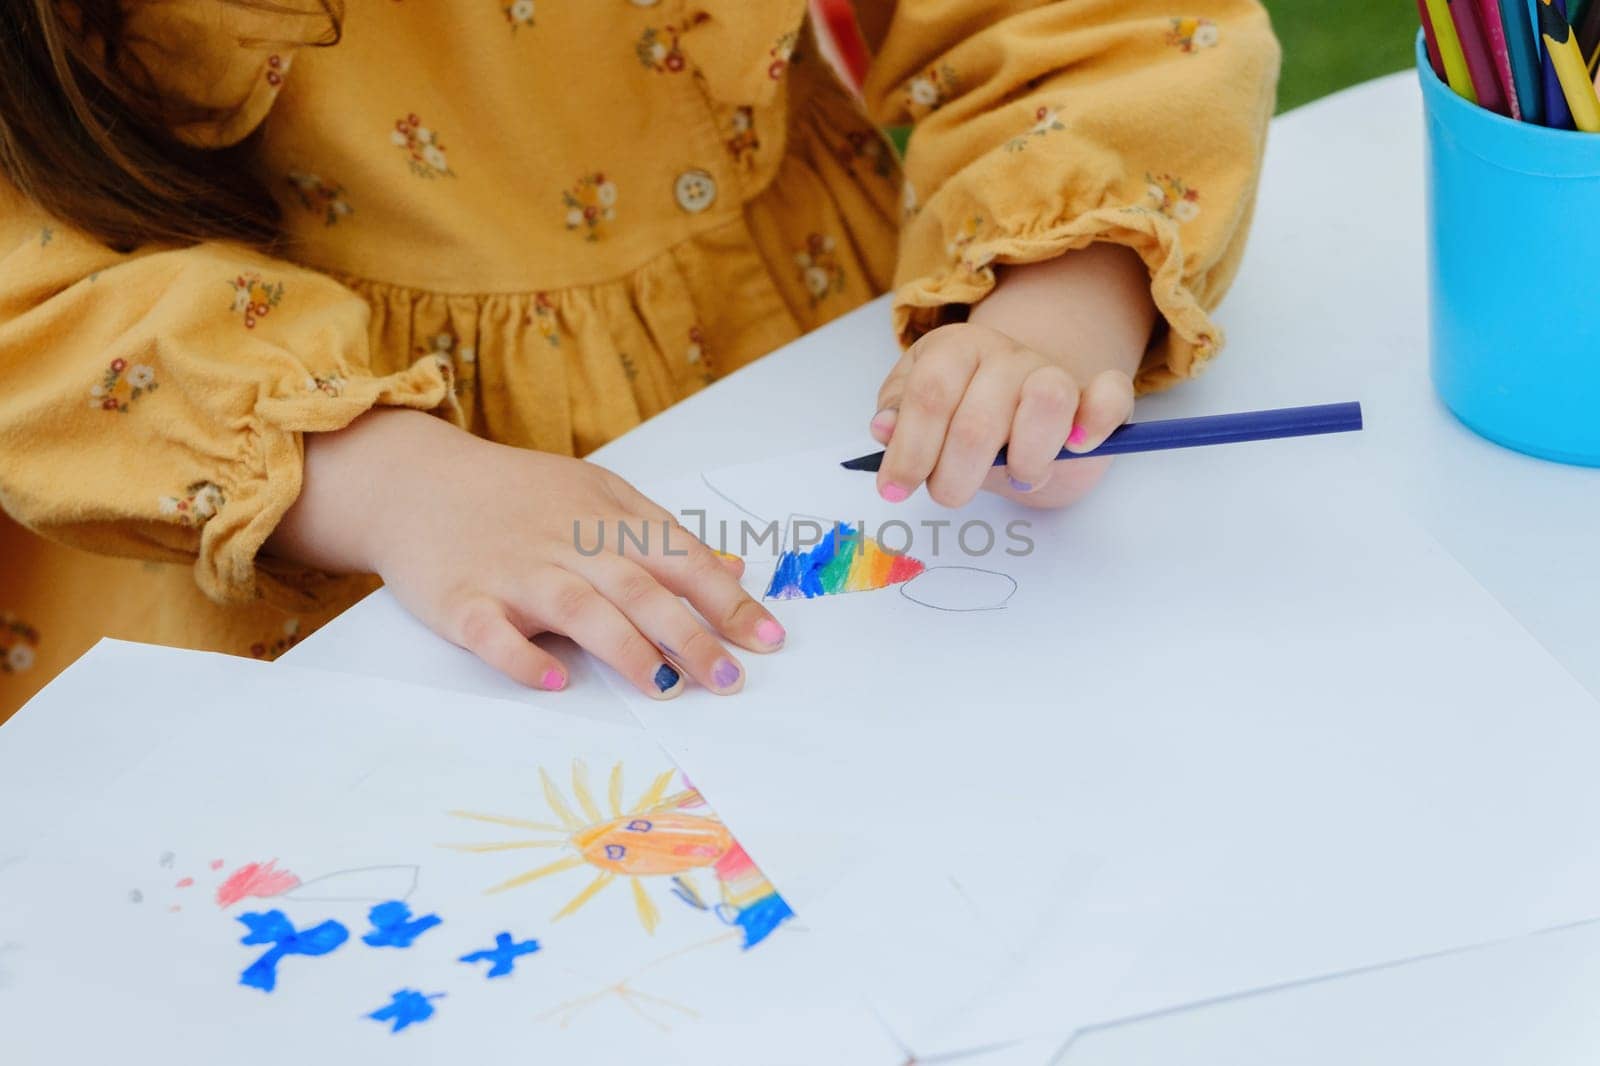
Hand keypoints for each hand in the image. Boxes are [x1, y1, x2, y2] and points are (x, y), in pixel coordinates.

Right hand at [268, 409, 784, 698]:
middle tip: (729, 681)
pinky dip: (524, 656)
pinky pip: (495, 632)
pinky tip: (554, 680)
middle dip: (691, 636)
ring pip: (580, 608)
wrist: (416, 480)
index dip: (728, 601)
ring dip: (625, 648)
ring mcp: (515, 572)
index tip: (768, 641)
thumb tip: (730, 568)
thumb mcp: (596, 495)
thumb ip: (660, 535)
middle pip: (640, 589)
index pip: (681, 560)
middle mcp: (568, 544)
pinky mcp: (463, 600)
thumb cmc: (517, 495)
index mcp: (606, 518)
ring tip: (664, 686)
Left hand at [870, 243, 1155, 509]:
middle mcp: (1005, 354)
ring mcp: (1054, 371)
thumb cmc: (960, 412)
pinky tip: (1077, 447)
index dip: (910, 449)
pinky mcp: (1097, 395)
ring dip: (1025, 458)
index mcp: (955, 349)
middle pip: (979, 419)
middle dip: (955, 476)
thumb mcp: (917, 407)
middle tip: (950, 493)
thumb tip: (884, 428)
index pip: (930, 394)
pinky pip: (1110, 395)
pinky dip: (1097, 421)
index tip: (895, 490)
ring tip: (1015, 476)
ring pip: (1047, 400)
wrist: (1020, 404)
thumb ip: (899, 414)